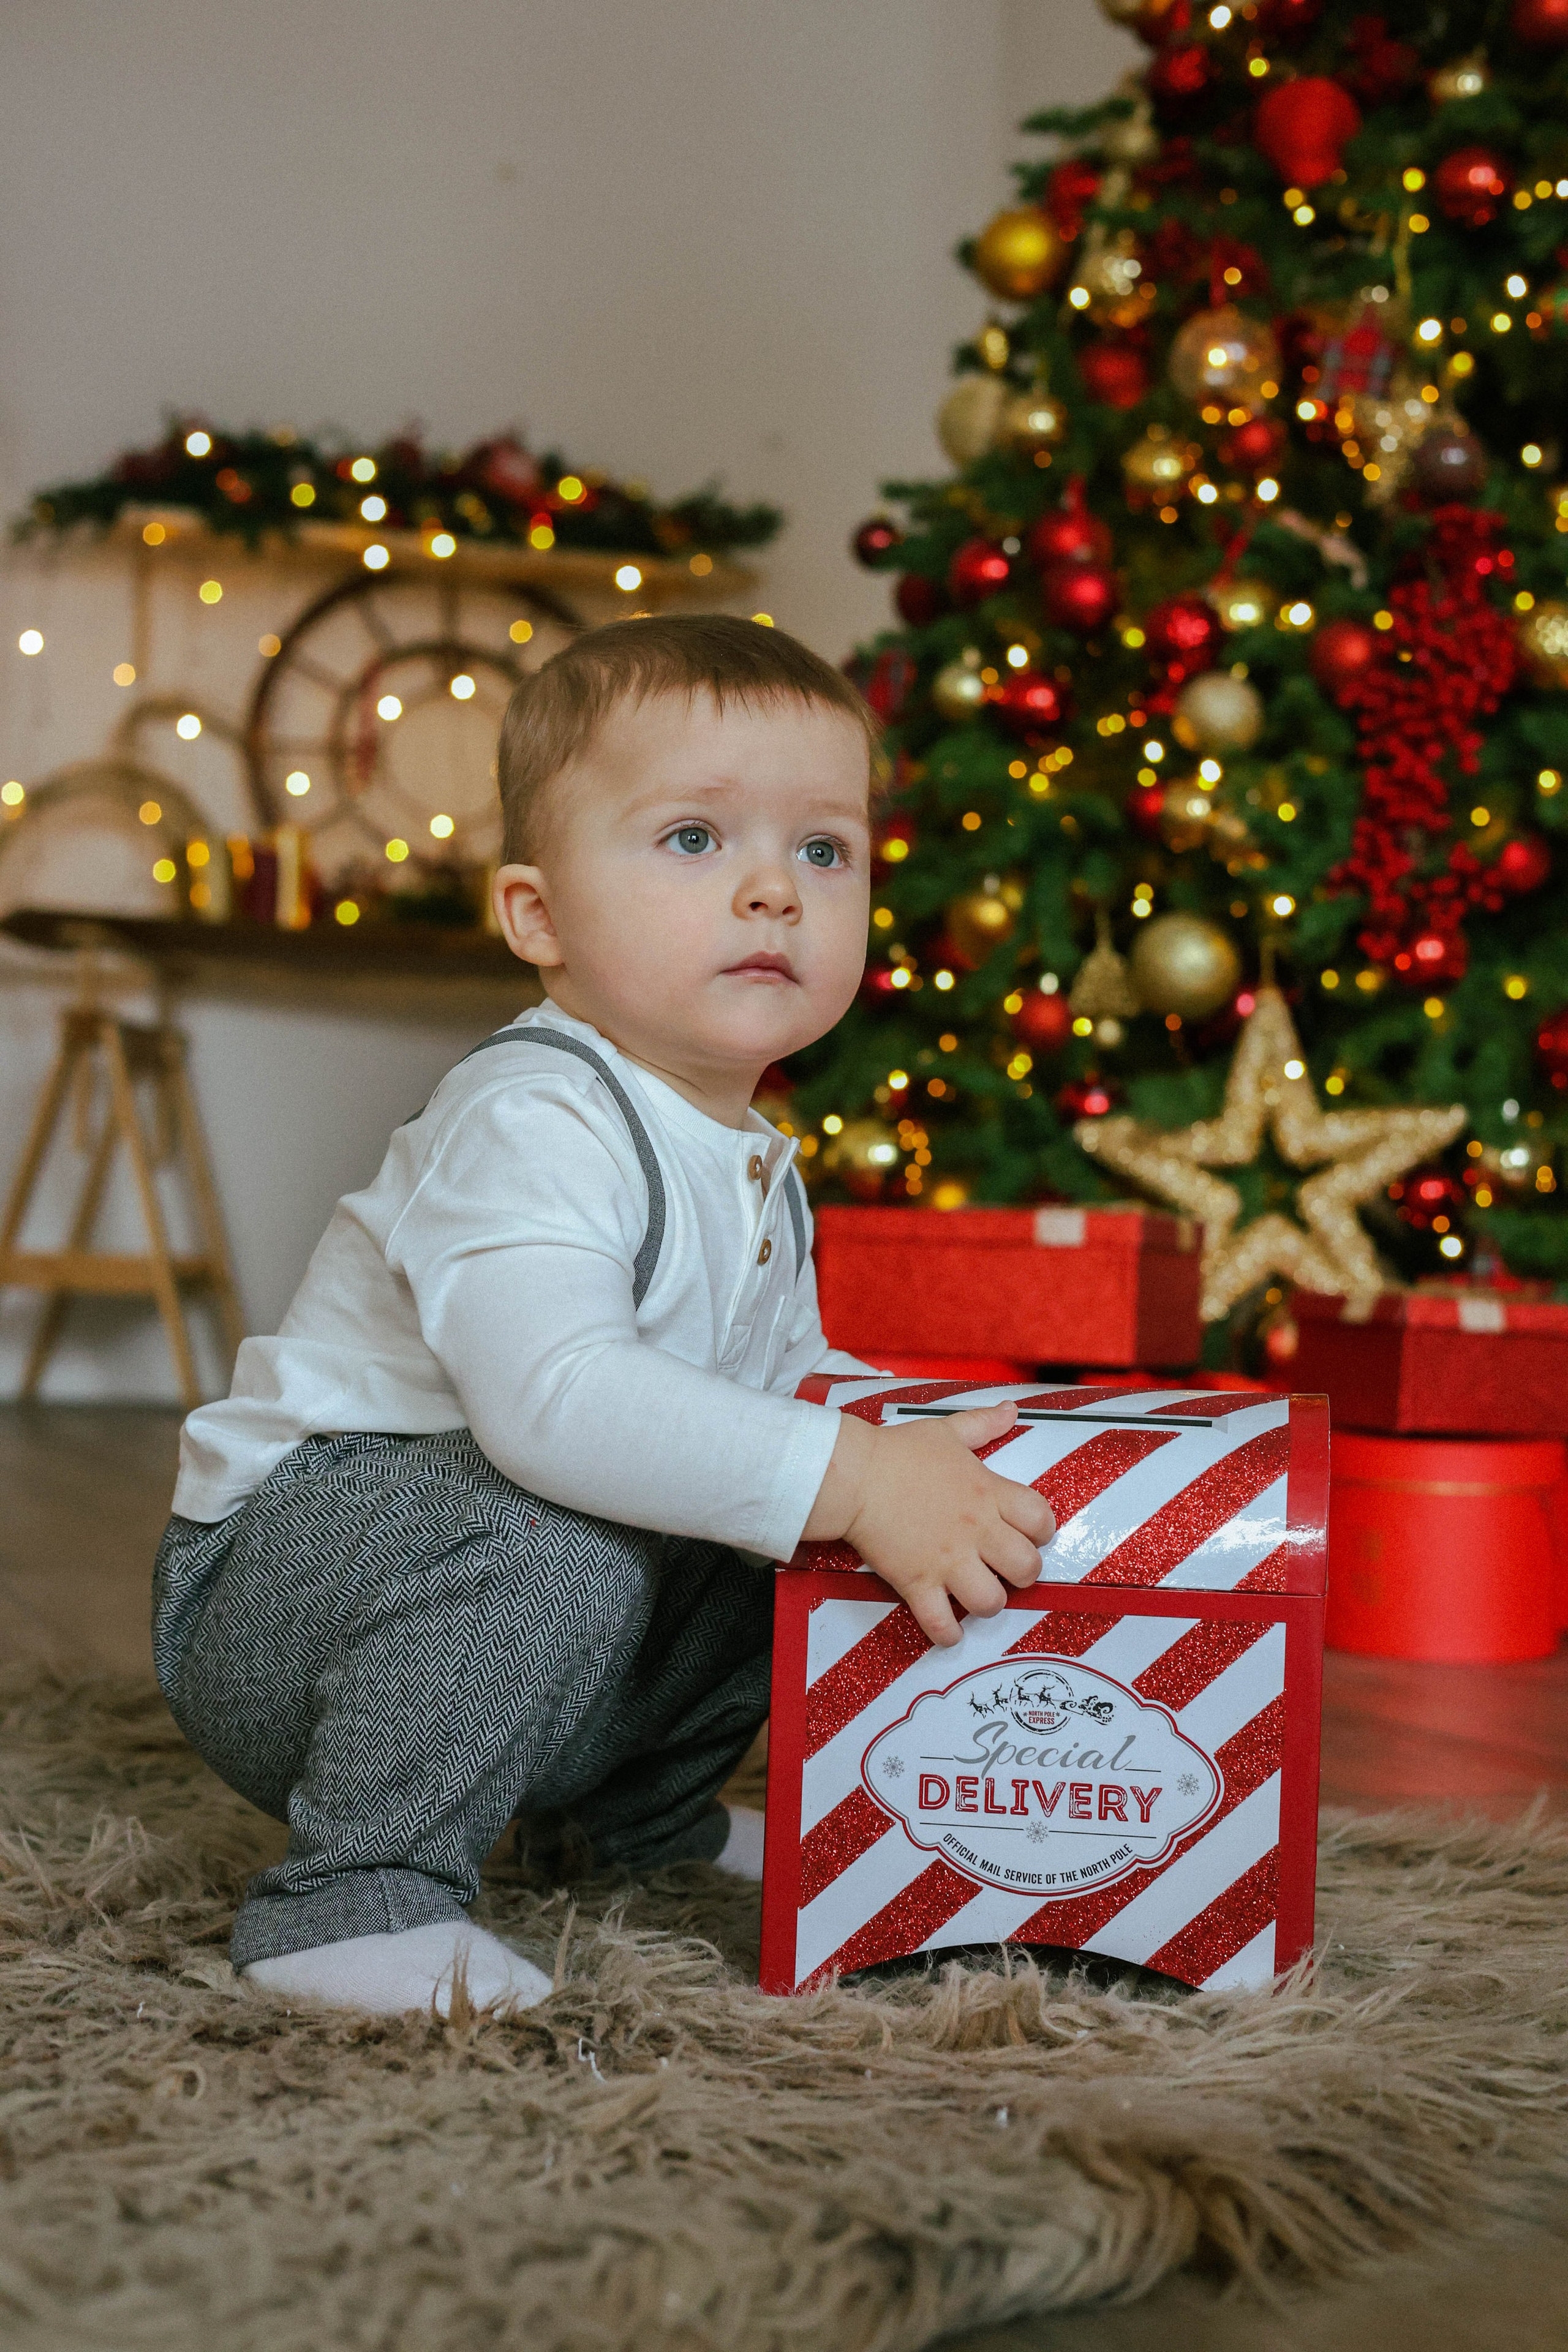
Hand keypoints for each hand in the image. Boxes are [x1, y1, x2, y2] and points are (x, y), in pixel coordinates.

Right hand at [803, 1402, 1055, 1647]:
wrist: (853, 1476)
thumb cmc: (898, 1453)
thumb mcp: (947, 1431)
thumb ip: (983, 1423)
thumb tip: (1011, 1409)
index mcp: (988, 1493)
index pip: (1041, 1519)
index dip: (1041, 1531)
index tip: (1027, 1533)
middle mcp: (976, 1531)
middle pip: (1026, 1568)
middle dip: (1023, 1573)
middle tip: (1005, 1569)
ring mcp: (947, 1560)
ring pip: (991, 1601)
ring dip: (988, 1603)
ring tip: (976, 1595)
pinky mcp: (917, 1583)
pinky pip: (941, 1624)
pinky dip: (948, 1634)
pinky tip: (948, 1629)